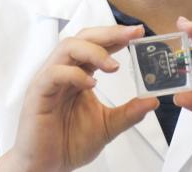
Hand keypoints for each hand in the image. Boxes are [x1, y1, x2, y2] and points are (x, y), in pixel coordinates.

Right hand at [0, 25, 158, 171]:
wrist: (46, 166)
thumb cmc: (69, 143)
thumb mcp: (107, 126)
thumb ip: (129, 112)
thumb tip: (152, 100)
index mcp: (79, 74)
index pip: (97, 45)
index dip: (116, 36)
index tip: (138, 33)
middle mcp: (64, 71)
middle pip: (83, 37)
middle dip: (108, 34)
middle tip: (131, 35)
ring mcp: (49, 79)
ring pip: (67, 47)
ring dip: (93, 51)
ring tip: (114, 65)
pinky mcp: (38, 92)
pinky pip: (54, 73)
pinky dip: (74, 74)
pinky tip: (90, 84)